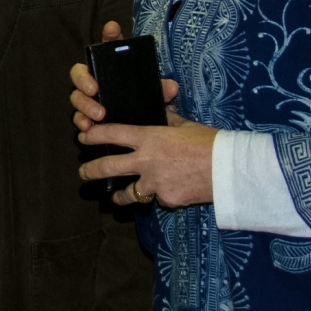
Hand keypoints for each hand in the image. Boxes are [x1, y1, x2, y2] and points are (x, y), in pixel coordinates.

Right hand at [69, 21, 179, 132]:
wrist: (139, 125)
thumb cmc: (142, 101)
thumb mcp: (152, 94)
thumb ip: (161, 89)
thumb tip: (171, 87)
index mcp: (111, 66)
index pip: (108, 45)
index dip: (109, 35)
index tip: (113, 28)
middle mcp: (94, 79)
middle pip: (80, 72)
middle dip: (84, 79)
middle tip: (95, 90)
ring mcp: (87, 98)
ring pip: (76, 96)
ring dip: (84, 105)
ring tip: (98, 115)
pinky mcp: (85, 116)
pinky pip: (77, 117)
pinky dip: (81, 121)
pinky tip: (88, 127)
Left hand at [78, 112, 216, 208]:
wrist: (227, 169)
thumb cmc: (208, 141)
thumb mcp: (184, 124)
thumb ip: (166, 119)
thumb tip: (160, 110)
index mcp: (149, 137)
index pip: (113, 133)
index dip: (95, 135)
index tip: (84, 136)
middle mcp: (146, 161)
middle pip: (109, 167)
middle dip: (91, 170)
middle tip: (82, 173)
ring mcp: (154, 183)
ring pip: (129, 192)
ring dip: (119, 195)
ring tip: (114, 197)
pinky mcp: (166, 200)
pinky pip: (157, 198)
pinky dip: (160, 196)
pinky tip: (169, 191)